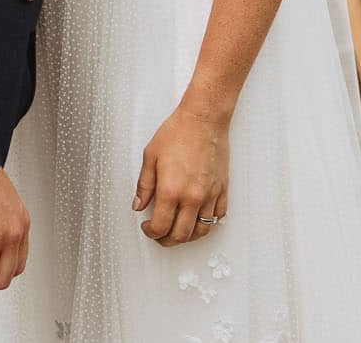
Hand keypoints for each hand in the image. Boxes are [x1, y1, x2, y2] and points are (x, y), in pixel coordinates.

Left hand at [134, 105, 228, 246]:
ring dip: (187, 236)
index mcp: (171, 190)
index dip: (151, 232)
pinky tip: (197, 218)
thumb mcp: (150, 157)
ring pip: (201, 231)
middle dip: (167, 240)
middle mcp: (192, 197)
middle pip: (181, 235)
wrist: (203, 120)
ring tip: (177, 230)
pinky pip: (218, 217)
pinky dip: (207, 223)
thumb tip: (138, 205)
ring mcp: (209, 196)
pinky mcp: (222, 191)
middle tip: (159, 234)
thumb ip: (144, 185)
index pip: (160, 226)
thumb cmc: (177, 133)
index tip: (147, 227)